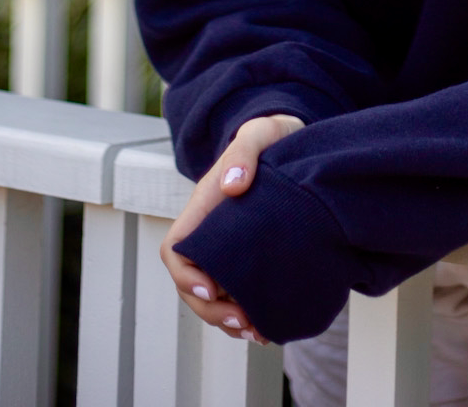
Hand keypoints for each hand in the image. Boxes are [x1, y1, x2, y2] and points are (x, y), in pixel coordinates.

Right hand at [162, 112, 303, 342]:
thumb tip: (231, 185)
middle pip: (192, 283)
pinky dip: (246, 315)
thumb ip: (244, 151)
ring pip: (213, 297)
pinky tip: (267, 327)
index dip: (186, 276)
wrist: (291, 138)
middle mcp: (210, 231)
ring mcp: (227, 246)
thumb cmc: (271, 135)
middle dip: (211, 311)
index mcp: (203, 206)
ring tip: (259, 333)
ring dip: (228, 321)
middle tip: (245, 323)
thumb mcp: (260, 133)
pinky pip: (236, 294)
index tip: (211, 290)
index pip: (176, 249)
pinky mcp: (248, 255)